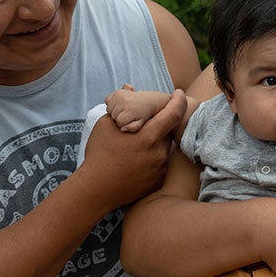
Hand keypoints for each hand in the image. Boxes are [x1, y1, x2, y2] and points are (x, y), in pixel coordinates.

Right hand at [83, 89, 186, 205]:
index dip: (179, 101)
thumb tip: (129, 87)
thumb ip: (122, 106)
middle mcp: (159, 152)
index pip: (174, 113)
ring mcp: (160, 169)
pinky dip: (151, 160)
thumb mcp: (105, 125)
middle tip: (143, 127)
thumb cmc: (99, 155)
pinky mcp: (158, 181)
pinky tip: (134, 163)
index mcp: (149, 136)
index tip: (179, 94)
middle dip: (157, 127)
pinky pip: (159, 165)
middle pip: (166, 132)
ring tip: (133, 149)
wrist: (96, 189)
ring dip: (153, 144)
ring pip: (162, 149)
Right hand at [105, 84, 150, 131]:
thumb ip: (132, 128)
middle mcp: (124, 101)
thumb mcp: (141, 123)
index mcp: (131, 109)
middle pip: (113, 115)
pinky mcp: (117, 91)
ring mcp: (120, 94)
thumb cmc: (144, 114)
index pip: (119, 122)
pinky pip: (107, 100)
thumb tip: (122, 128)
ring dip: (114, 111)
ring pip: (109, 109)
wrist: (148, 100)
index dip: (123, 124)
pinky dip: (111, 103)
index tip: (130, 120)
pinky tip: (119, 105)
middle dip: (118, 118)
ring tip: (124, 110)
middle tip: (127, 115)